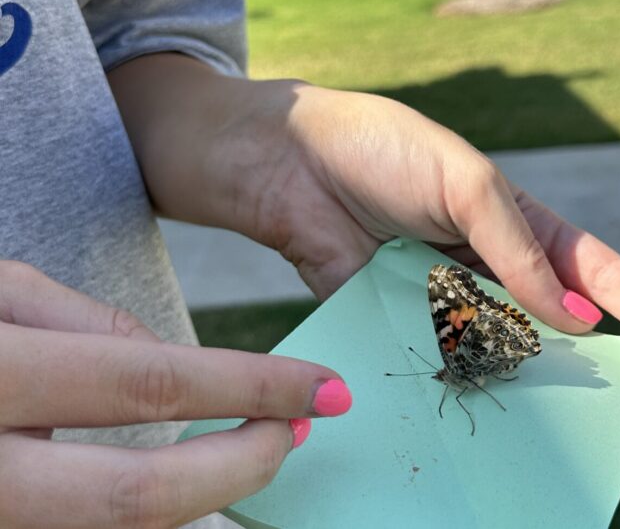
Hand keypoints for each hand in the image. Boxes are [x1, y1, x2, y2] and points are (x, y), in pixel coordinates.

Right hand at [0, 260, 349, 527]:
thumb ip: (86, 324)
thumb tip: (179, 365)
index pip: (150, 383)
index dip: (248, 386)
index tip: (320, 387)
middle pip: (138, 495)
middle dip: (240, 465)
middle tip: (300, 431)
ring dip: (202, 500)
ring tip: (255, 450)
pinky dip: (140, 513)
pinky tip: (184, 480)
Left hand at [108, 56, 619, 445]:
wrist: (278, 158)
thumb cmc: (375, 146)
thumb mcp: (462, 178)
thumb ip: (514, 245)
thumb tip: (572, 313)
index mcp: (509, 217)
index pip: (591, 267)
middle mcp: (480, 262)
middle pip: (554, 322)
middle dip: (606, 368)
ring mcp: (437, 293)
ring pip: (499, 348)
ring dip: (535, 385)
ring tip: (574, 431)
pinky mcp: (390, 315)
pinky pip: (433, 356)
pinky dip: (460, 381)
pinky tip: (488, 414)